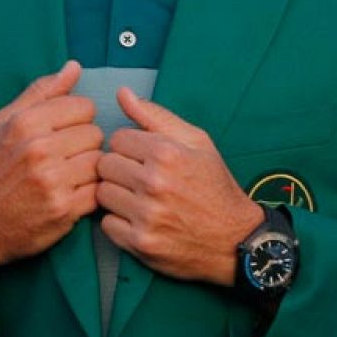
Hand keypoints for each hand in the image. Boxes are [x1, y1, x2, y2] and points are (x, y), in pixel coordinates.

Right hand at [0, 61, 100, 305]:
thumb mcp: (5, 122)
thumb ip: (42, 92)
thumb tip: (74, 66)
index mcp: (26, 122)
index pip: (84, 106)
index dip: (77, 120)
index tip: (63, 133)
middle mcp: (39, 149)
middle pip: (95, 134)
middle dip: (84, 145)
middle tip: (64, 158)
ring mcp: (52, 180)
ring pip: (99, 162)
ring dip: (88, 170)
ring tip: (68, 176)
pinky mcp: (64, 209)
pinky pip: (97, 191)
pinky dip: (88, 194)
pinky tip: (70, 194)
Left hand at [96, 88, 263, 285]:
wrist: (234, 238)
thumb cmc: (213, 185)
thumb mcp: (196, 141)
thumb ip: (155, 116)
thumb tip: (121, 92)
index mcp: (166, 153)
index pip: (116, 139)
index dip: (129, 148)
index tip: (143, 158)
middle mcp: (154, 183)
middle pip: (104, 166)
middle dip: (119, 169)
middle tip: (139, 178)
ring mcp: (146, 216)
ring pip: (102, 194)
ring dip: (116, 195)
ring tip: (138, 198)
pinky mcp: (140, 243)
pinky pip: (106, 224)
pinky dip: (118, 222)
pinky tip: (138, 219)